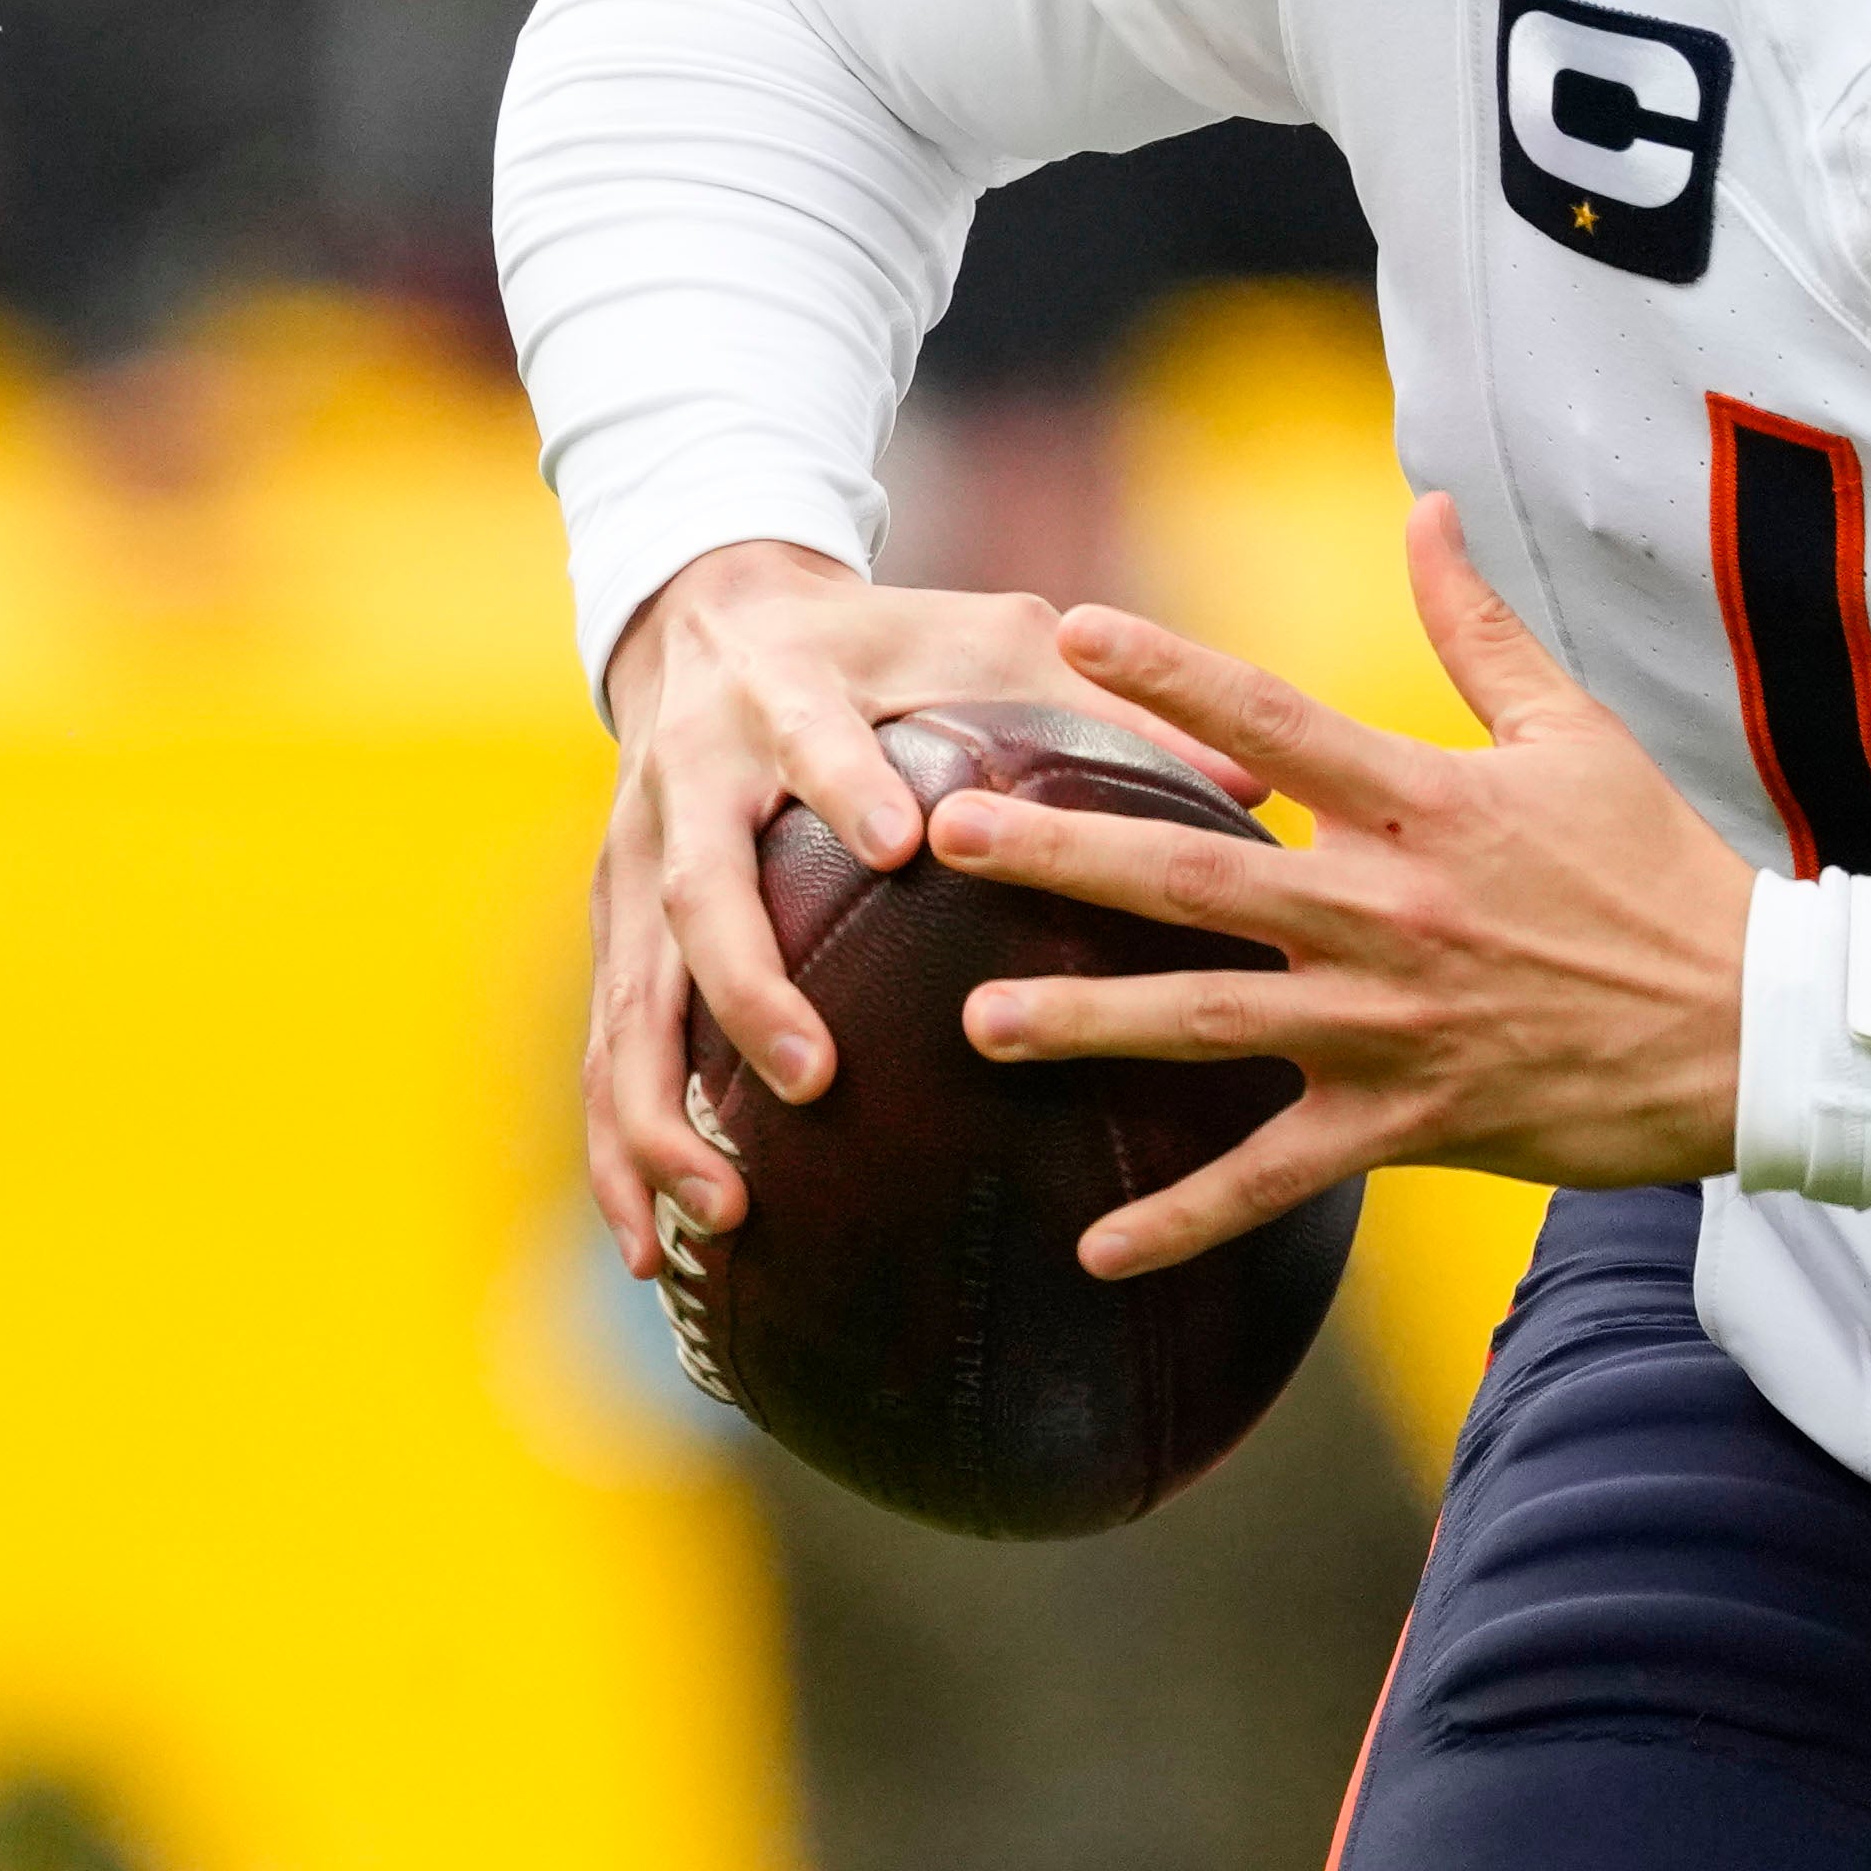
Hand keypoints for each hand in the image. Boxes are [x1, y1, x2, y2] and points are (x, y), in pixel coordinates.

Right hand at [586, 540, 1155, 1278]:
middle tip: (815, 1075)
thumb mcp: (989, 638)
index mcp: (785, 695)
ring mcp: (635, 866)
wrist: (711, 614)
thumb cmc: (890, 641)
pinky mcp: (614, 933)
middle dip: (747, 985)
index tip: (903, 842)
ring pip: (631, 1000)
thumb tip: (1262, 789)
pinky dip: (620, 1154)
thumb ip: (1107, 704)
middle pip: (697, 890)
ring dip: (661, 1112)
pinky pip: (609, 1054)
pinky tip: (647, 1255)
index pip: (810, 732)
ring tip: (725, 1210)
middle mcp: (691, 782)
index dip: (845, 781)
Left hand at [930, 494, 1760, 1276]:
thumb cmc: (1655, 868)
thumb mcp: (1572, 730)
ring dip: (1086, 1020)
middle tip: (952, 832)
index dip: (1168, 671)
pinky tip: (1095, 1250)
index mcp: (1424, 799)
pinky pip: (1276, 1178)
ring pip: (1207, 1020)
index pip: (1272, 717)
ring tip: (975, 1020)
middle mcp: (1388, 906)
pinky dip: (1187, 1220)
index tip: (1068, 630)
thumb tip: (1427, 508)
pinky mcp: (1408, 1119)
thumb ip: (1477, 627)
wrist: (1746, 1025)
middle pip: (1197, 871)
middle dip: (1066, 850)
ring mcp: (1390, 1020)